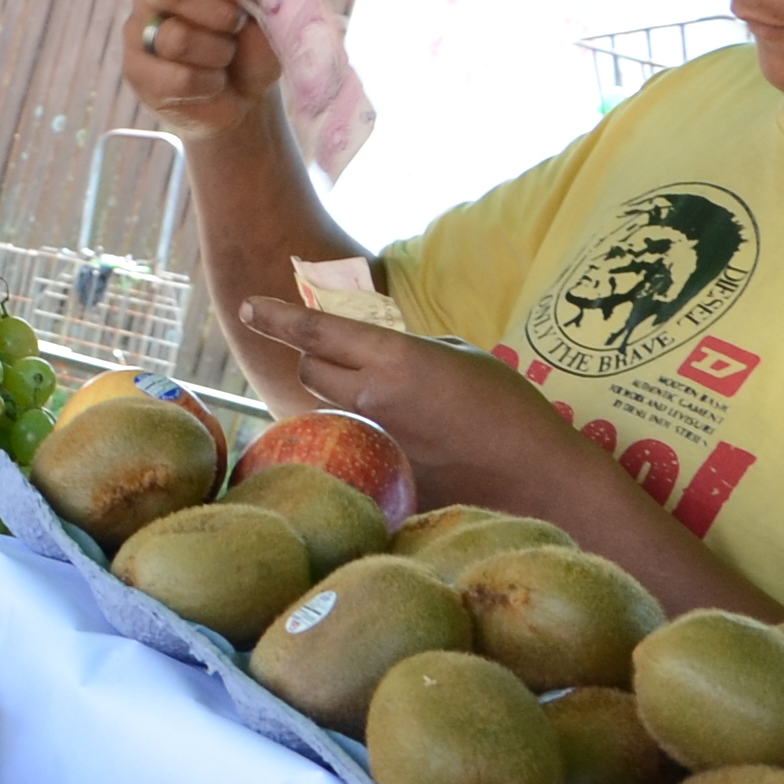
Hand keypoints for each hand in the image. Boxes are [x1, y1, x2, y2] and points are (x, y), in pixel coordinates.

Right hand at [123, 0, 280, 139]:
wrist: (238, 98)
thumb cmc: (250, 50)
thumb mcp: (267, 25)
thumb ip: (261, 10)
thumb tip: (252, 8)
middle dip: (215, 11)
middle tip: (237, 25)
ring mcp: (138, 30)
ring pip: (176, 37)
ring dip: (217, 53)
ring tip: (226, 59)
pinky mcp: (136, 71)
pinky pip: (177, 78)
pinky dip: (208, 84)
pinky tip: (213, 83)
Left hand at [234, 297, 600, 516]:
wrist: (534, 477)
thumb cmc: (510, 408)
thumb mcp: (463, 356)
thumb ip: (411, 351)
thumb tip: (382, 359)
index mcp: (396, 358)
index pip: (318, 331)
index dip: (278, 316)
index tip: (249, 306)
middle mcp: (373, 398)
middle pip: (310, 370)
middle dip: (317, 357)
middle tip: (345, 358)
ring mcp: (372, 439)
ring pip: (331, 408)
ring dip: (347, 399)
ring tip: (400, 406)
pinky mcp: (379, 472)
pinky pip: (356, 444)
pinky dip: (370, 436)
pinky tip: (413, 445)